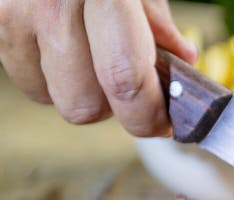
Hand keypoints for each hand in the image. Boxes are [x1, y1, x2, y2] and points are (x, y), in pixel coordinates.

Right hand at [0, 0, 195, 135]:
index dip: (149, 114)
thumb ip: (157, 22)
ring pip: (54, 98)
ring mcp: (16, 14)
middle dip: (116, 106)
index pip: (125, 80)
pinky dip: (52, 75)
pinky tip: (67, 47)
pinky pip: (27, 79)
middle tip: (133, 87)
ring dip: (83, 92)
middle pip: (85, 105)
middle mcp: (53, 4)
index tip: (167, 120)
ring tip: (96, 58)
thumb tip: (183, 63)